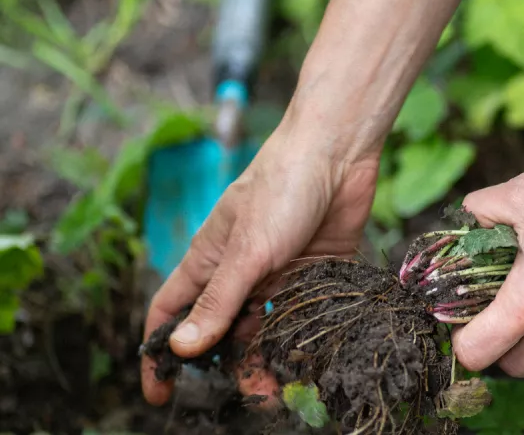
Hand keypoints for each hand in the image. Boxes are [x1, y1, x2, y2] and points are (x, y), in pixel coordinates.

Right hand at [141, 118, 378, 405]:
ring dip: (271, 356)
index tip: (159, 392)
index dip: (159, 352)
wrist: (339, 153)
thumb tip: (180, 348)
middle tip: (251, 394)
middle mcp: (242, 271)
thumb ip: (218, 300)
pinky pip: (305, 312)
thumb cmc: (281, 188)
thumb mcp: (247, 250)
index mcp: (210, 260)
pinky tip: (312, 356)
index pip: (171, 311)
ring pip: (267, 326)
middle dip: (229, 364)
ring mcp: (280, 272)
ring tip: (283, 385)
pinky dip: (305, 335)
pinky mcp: (317, 272)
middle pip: (224, 329)